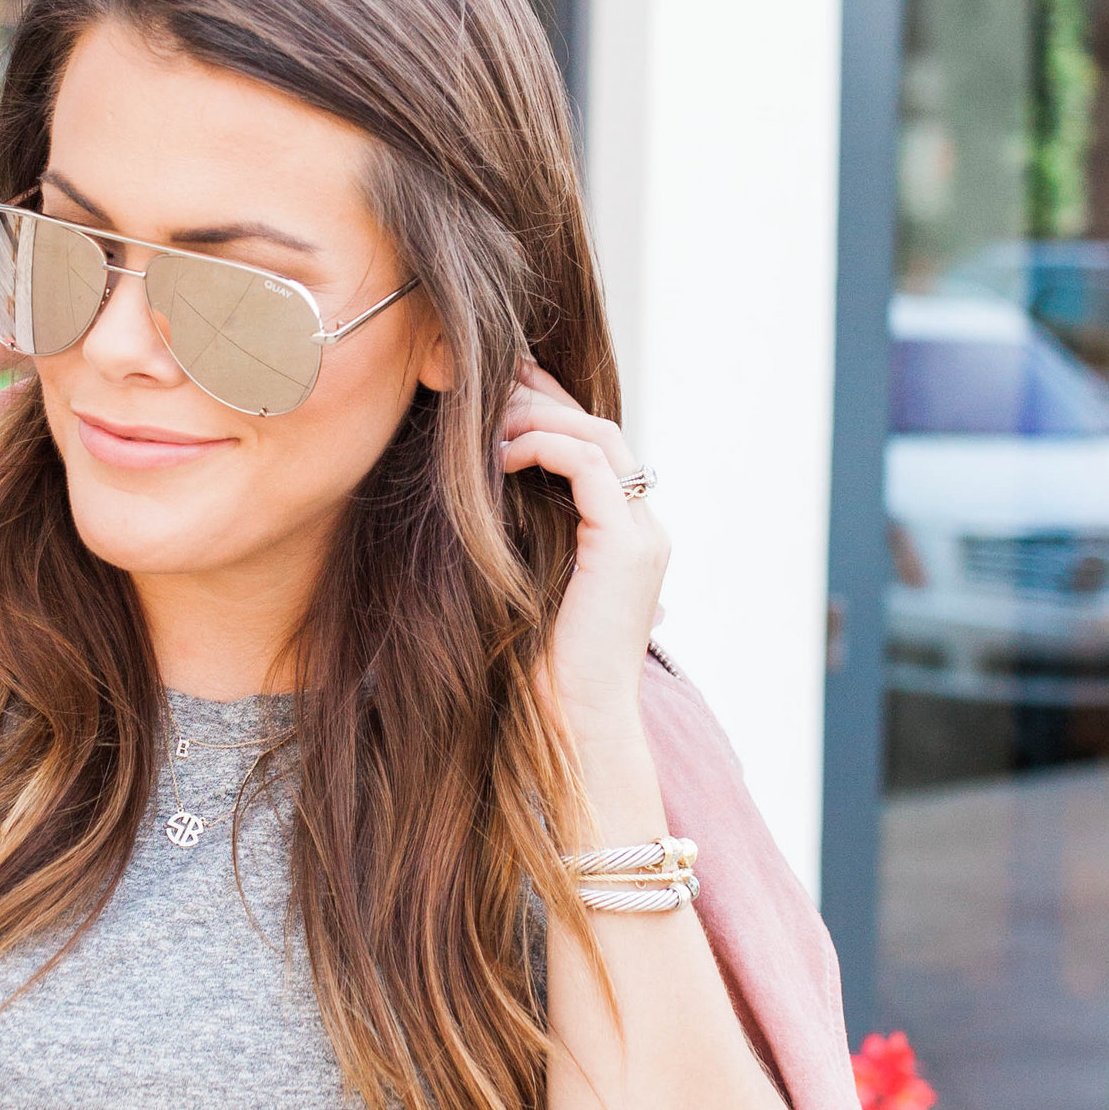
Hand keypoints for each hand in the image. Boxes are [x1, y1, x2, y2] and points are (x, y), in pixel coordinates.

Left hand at [497, 366, 667, 766]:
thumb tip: (465, 488)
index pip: (592, 446)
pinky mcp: (629, 548)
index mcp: (623, 535)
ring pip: (599, 436)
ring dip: (538, 416)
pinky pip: (591, 466)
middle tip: (483, 380)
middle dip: (540, 397)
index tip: (493, 386)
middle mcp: (643, 528)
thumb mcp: (517, 581)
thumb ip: (512, 534)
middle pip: (598, 429)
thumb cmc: (534, 670)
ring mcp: (643, 536)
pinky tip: (501, 454)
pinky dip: (546, 446)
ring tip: (485, 419)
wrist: (569, 728)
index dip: (546, 407)